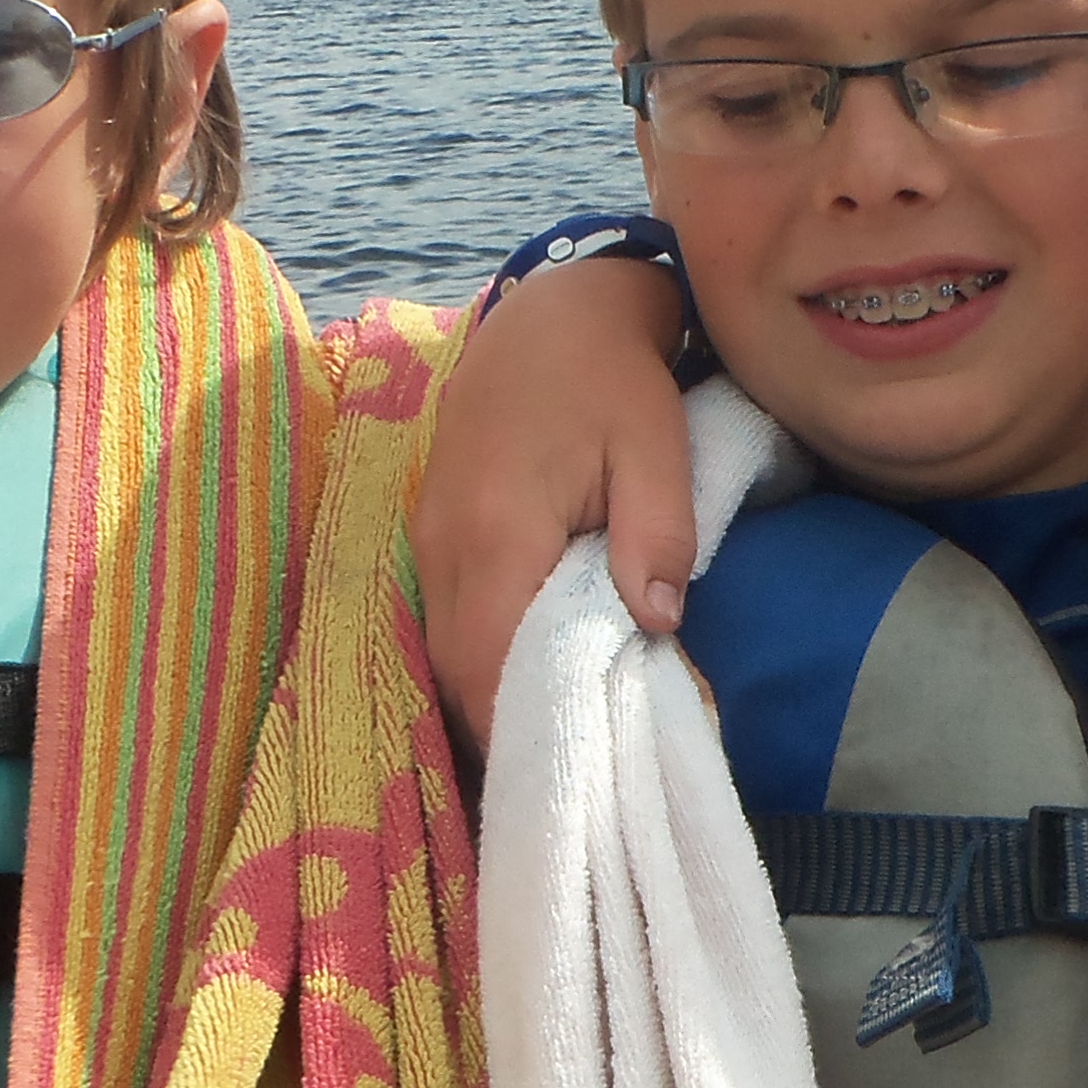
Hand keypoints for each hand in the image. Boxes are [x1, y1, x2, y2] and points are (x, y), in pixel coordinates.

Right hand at [412, 255, 696, 752]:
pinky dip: (483, 662)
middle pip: (458, 671)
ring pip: (444, 654)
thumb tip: (658, 624)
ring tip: (563, 740)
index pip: (491, 658)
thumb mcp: (656, 444)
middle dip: (511, 729)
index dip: (526, 725)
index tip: (581, 770)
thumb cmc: (611, 377)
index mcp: (497, 527)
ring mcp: (429, 540)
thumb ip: (657, 532)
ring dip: (493, 698)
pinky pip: (447, 623)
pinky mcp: (434, 536)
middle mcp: (444, 543)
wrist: (549, 313)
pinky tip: (535, 682)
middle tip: (582, 774)